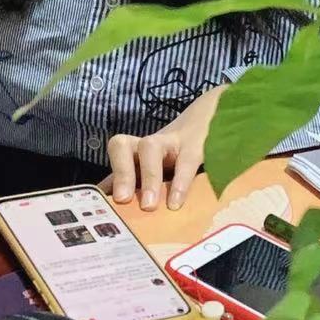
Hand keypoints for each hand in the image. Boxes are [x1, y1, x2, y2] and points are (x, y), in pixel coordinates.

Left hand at [104, 85, 224, 211]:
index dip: (106, 179)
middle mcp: (149, 143)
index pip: (113, 159)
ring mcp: (173, 140)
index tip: (103, 205)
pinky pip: (186, 160)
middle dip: (120, 173)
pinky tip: (176, 202)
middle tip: (122, 200)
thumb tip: (108, 201)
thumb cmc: (182, 149)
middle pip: (120, 145)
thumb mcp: (158, 166)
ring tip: (149, 206)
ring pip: (150, 147)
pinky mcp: (197, 144)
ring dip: (148, 176)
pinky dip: (180, 182)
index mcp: (137, 149)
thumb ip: (136, 182)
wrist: (216, 113)